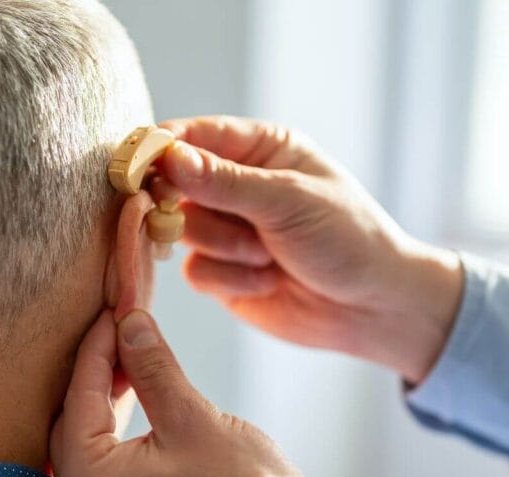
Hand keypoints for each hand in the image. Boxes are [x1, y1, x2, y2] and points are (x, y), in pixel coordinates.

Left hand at [50, 309, 330, 476]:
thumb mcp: (194, 418)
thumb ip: (151, 367)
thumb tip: (130, 325)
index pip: (80, 396)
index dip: (98, 347)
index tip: (114, 312)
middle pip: (74, 431)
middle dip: (98, 382)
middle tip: (124, 340)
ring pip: (90, 464)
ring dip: (107, 420)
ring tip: (133, 378)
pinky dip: (120, 458)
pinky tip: (146, 433)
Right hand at [158, 116, 463, 383]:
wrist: (372, 308)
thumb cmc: (348, 239)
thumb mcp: (290, 201)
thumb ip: (225, 182)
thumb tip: (167, 158)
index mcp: (260, 148)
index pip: (192, 136)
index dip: (161, 150)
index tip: (136, 166)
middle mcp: (236, 185)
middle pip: (173, 185)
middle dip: (196, 208)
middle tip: (220, 219)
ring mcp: (226, 230)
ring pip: (183, 232)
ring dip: (225, 248)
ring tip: (269, 255)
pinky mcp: (222, 273)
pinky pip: (194, 273)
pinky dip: (229, 280)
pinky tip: (267, 281)